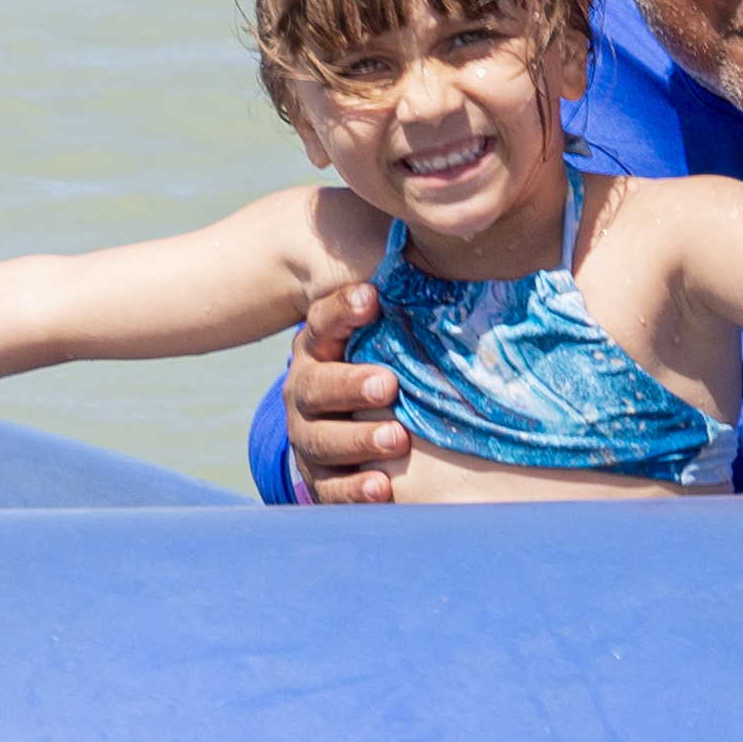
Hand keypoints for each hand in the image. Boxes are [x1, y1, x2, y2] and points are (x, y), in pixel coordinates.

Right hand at [283, 278, 408, 503]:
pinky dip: (354, 491)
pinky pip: (330, 490)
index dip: (343, 311)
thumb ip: (408, 300)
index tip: (373, 299)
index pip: (324, 322)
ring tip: (397, 438)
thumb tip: (437, 250)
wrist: (364, 425)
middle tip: (389, 384)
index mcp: (320, 346)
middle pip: (316, 387)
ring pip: (320, 440)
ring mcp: (308, 437)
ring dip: (358, 439)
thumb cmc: (390, 363)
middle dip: (351, 385)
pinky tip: (382, 489)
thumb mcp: (394, 331)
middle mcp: (305, 391)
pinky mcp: (321, 479)